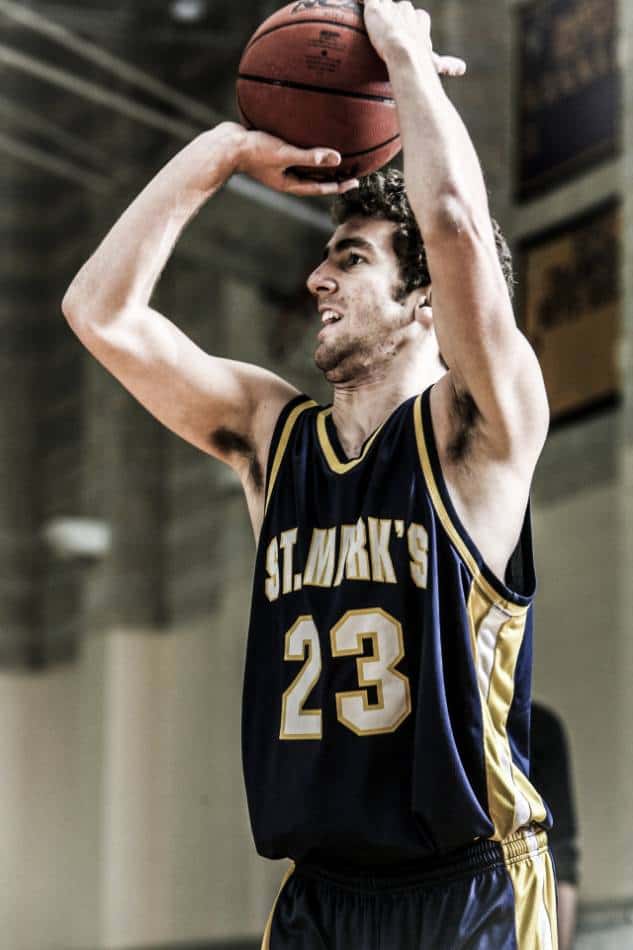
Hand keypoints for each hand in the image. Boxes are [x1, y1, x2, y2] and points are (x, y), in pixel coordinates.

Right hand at [235, 127, 358, 195]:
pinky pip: (296, 154)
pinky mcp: (274, 154)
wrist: (226, 145)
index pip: (320, 187)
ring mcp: (279, 167)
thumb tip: (337, 159)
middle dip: (333, 175)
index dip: (339, 185)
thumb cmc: (254, 151)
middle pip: (315, 178)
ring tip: (337, 156)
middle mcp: (286, 177)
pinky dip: (307, 150)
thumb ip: (310, 157)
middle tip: (353, 170)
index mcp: (289, 183)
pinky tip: (311, 138)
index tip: (355, 182)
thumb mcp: (284, 154)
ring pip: (306, 167)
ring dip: (321, 163)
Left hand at [363, 0, 465, 77]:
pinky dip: (364, 1)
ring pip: (387, 4)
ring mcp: (391, 10)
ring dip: (381, 11)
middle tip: (389, 31)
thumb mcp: (435, 64)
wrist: (405, 55)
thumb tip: (463, 69)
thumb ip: (448, 65)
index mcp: (420, 22)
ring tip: (376, 20)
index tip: (412, 35)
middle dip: (397, 17)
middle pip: (402, 7)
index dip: (415, 25)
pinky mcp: (375, 9)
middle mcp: (407, 12)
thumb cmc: (420, 63)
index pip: (418, 17)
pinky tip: (362, 3)